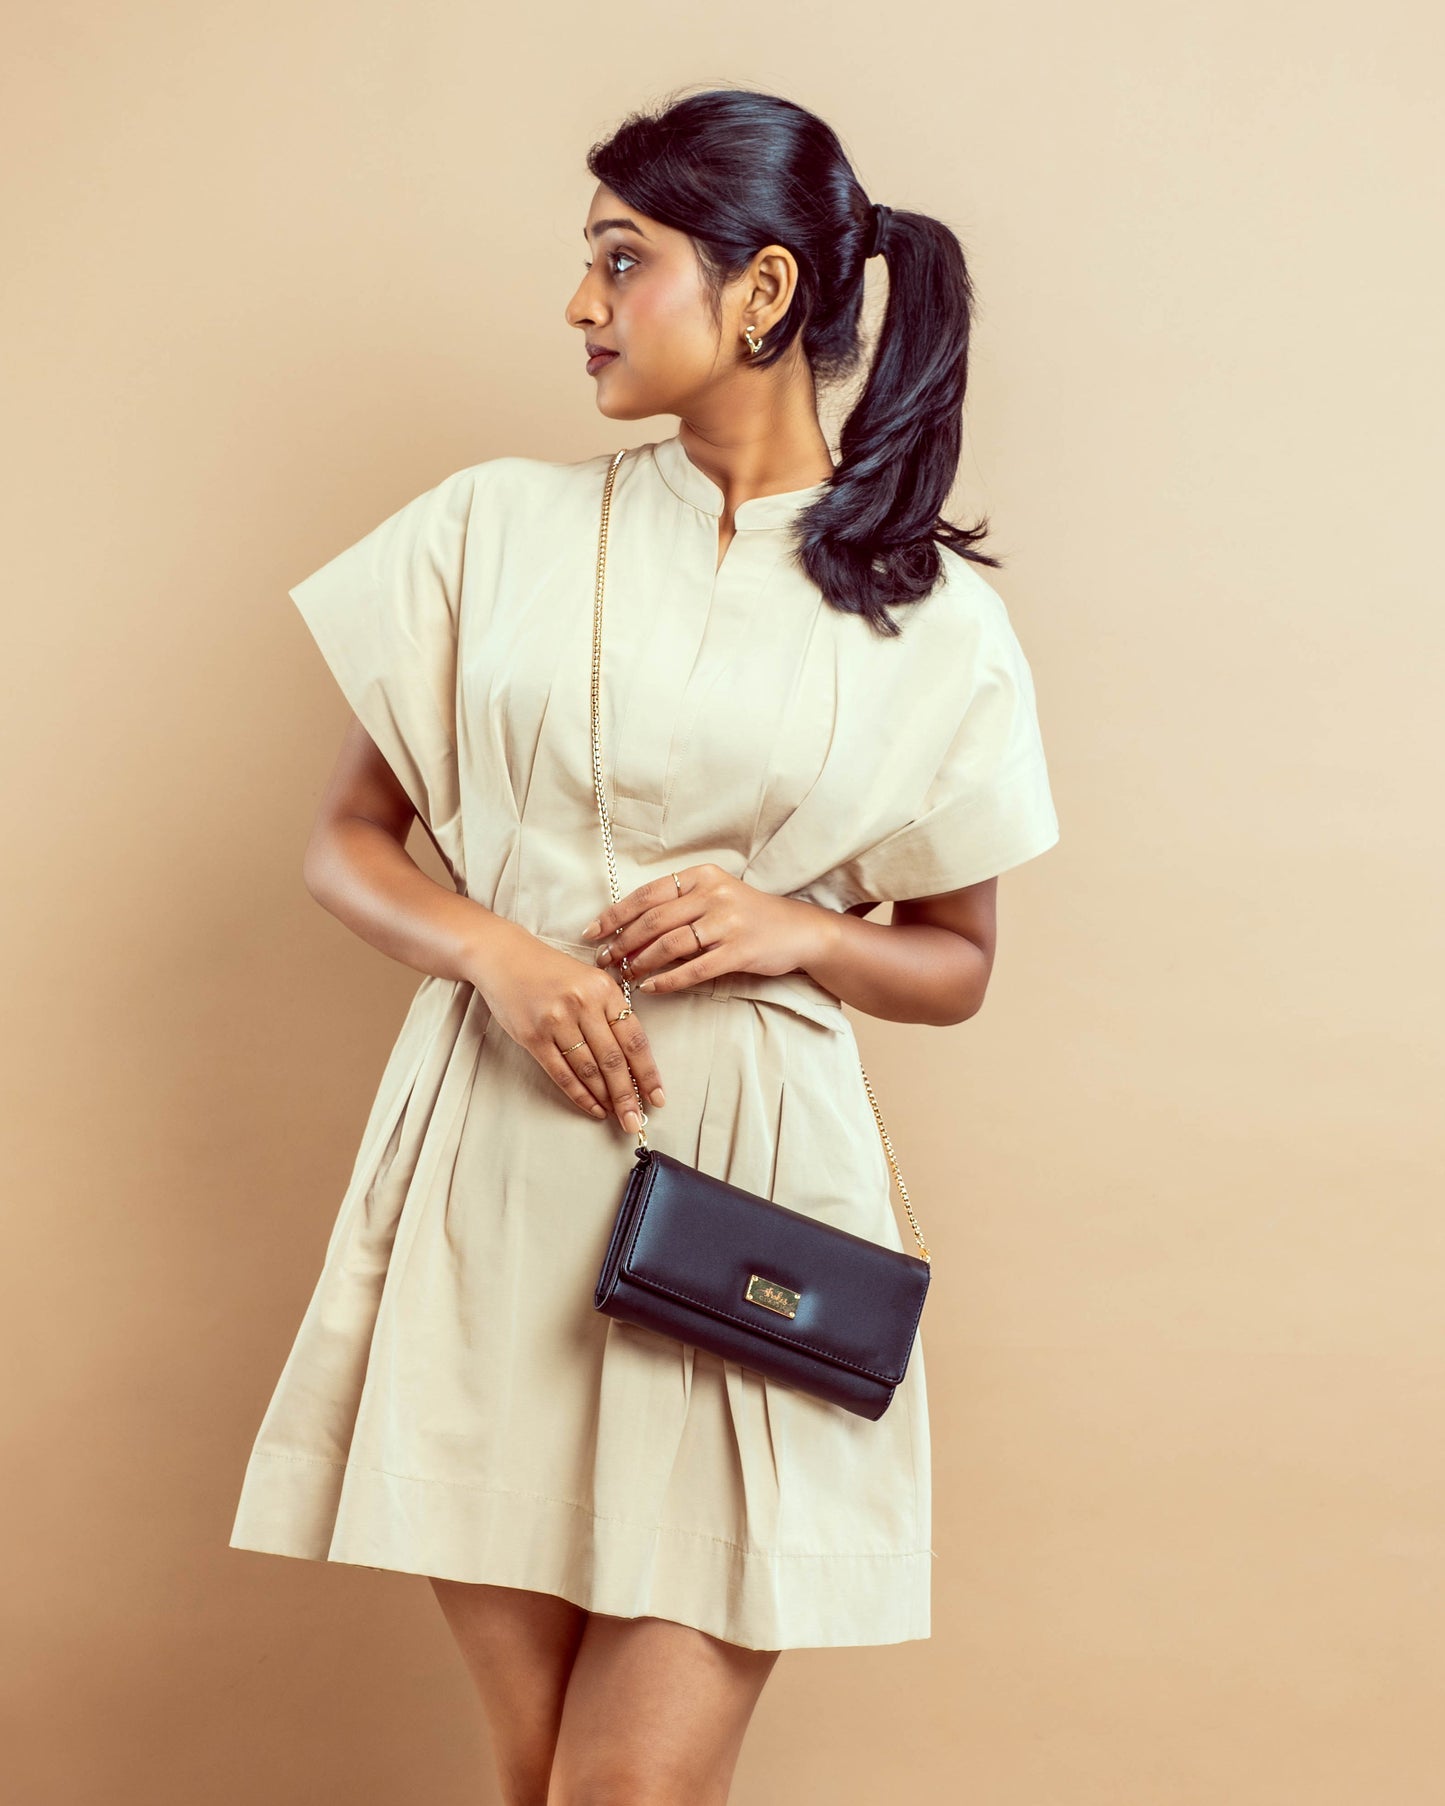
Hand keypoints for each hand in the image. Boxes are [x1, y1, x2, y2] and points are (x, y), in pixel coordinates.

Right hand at [469, 926, 665, 1131]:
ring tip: (617, 1116)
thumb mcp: (590, 979)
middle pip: (613, 1060)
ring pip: (589, 1070)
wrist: (505, 957)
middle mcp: (583, 1004)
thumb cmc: (552, 971)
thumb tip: (634, 1059)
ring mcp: (557, 1021)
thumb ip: (611, 1011)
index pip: (634, 1039)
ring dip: (605, 1098)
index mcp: (604, 990)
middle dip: (628, 1096)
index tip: (657, 1098)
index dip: (648, 1073)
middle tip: (636, 1122)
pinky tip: (592, 1107)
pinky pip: (561, 1073)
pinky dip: (579, 1095)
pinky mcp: (533, 1036)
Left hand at [580, 864, 827, 995]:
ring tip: (624, 974)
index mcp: (702, 876)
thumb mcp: (715, 897)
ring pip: (670, 945)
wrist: (798, 930)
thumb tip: (628, 929)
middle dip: (621, 942)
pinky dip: (668, 980)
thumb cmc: (748, 915)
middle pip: (653, 920)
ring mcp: (728, 923)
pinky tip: (650, 987)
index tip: (592, 932)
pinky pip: (694, 969)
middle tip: (603, 960)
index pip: (647, 894)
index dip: (615, 915)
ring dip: (640, 962)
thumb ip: (679, 906)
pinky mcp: (739, 951)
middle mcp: (713, 895)